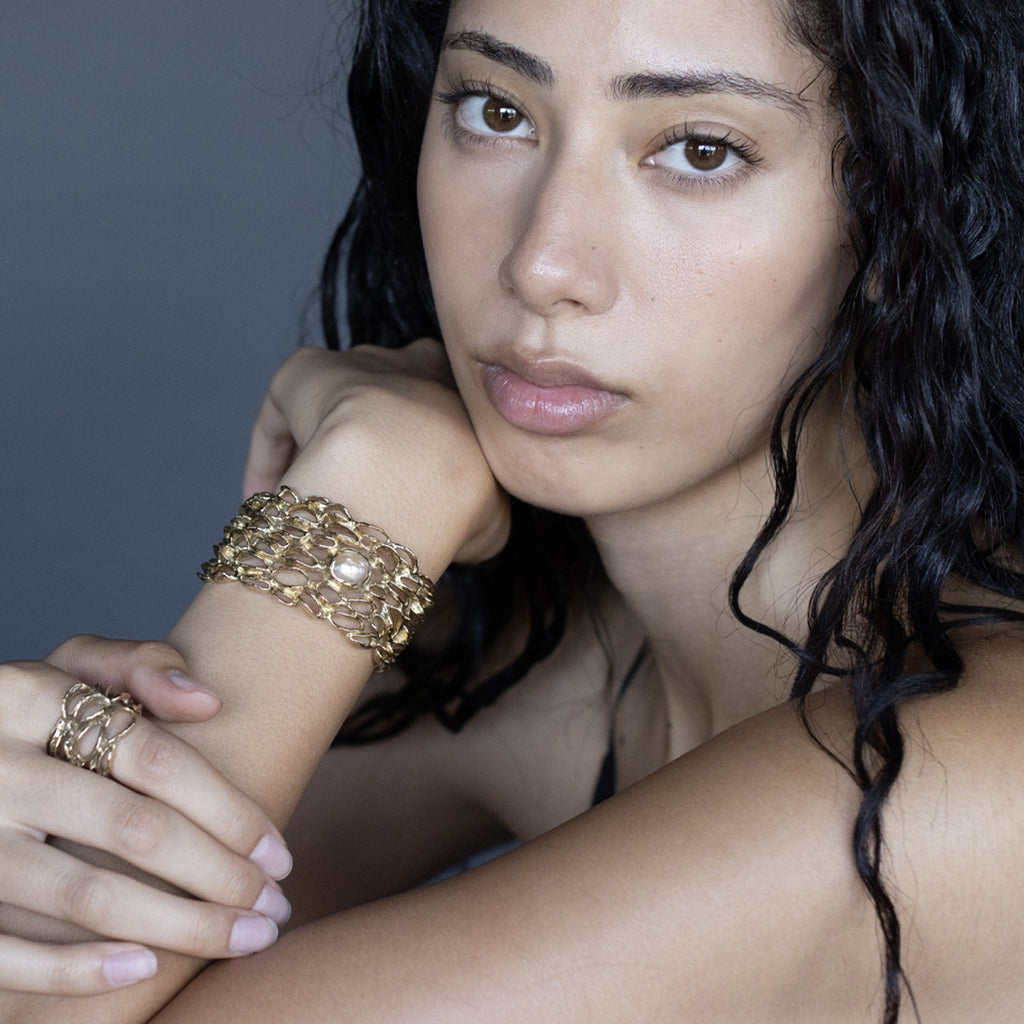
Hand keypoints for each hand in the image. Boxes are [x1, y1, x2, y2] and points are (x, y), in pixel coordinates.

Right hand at [0, 636, 292, 995]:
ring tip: (245, 941)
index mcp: (29, 700)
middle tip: (275, 907)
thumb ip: (137, 665)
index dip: (228, 810)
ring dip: (179, 928)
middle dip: (220, 876)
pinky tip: (147, 970)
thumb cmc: (30, 715)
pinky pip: (8, 953)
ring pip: (86, 896)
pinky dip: (78, 971)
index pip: (155, 758)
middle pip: (134, 830)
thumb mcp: (70, 668)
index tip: (279, 853)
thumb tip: (210, 700)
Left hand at [242, 341, 509, 568]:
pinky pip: (282, 413)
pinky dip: (273, 454)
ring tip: (314, 504)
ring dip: (322, 451)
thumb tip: (457, 526)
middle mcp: (409, 362)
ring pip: (333, 406)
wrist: (409, 470)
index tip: (411, 496)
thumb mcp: (496, 515)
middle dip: (374, 445)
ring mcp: (355, 361)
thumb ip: (477, 510)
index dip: (423, 455)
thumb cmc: (460, 497)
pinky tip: (270, 497)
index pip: (442, 411)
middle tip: (363, 499)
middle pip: (385, 402)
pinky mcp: (302, 371)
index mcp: (461, 390)